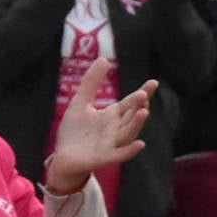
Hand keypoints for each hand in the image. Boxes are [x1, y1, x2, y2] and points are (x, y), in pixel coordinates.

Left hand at [42, 61, 155, 196]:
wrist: (63, 157)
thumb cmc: (74, 132)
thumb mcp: (80, 103)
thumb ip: (92, 82)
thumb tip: (104, 59)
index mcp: (112, 116)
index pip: (130, 103)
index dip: (142, 93)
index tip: (153, 83)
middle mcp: (116, 129)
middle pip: (131, 117)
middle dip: (138, 107)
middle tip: (144, 95)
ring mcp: (112, 144)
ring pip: (128, 133)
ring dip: (136, 124)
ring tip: (143, 113)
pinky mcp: (104, 158)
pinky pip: (120, 155)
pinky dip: (130, 151)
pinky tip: (140, 144)